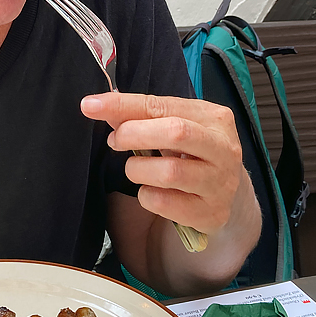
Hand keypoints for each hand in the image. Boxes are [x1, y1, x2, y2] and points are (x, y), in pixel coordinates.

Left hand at [81, 91, 244, 234]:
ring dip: (138, 169)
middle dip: (133, 134)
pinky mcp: (211, 212)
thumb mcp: (173, 127)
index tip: (91, 106)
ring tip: (136, 168)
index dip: (123, 105)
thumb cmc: (193, 153)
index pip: (162, 105)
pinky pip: (165, 203)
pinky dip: (147, 196)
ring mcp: (220, 182)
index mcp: (214, 118)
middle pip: (175, 132)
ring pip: (168, 172)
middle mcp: (224, 148)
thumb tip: (100, 106)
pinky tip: (151, 191)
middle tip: (115, 141)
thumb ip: (141, 116)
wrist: (224, 194)